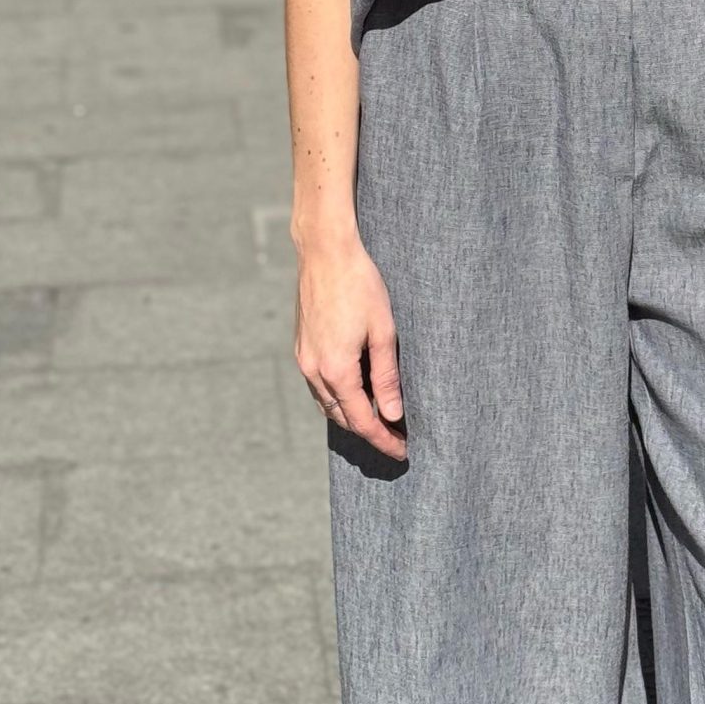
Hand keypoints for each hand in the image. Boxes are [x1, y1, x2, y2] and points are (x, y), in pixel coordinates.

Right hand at [294, 231, 405, 456]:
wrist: (325, 252)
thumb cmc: (360, 285)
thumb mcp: (383, 331)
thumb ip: (386, 377)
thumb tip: (392, 414)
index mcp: (336, 370)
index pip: (362, 421)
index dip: (383, 440)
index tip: (403, 452)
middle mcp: (314, 370)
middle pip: (342, 418)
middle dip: (369, 432)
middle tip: (397, 439)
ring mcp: (303, 359)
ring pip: (328, 404)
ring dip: (351, 417)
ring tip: (379, 420)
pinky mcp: (301, 347)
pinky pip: (318, 386)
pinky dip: (337, 398)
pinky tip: (355, 394)